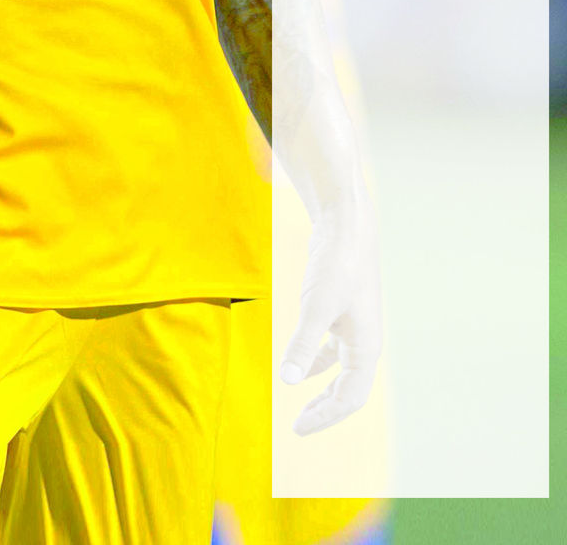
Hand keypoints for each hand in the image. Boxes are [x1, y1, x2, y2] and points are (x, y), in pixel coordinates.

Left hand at [281, 191, 382, 433]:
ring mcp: (355, 327)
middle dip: (325, 410)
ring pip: (341, 372)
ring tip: (302, 407)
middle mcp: (364, 341)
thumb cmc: (337, 264)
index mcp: (366, 347)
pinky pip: (333, 350)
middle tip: (298, 427)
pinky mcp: (342, 312)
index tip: (298, 429)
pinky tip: (302, 369)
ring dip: (323, 390)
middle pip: (349, 391)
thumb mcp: (316, 307)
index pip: (350, 399)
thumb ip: (302, 344)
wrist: (347, 225)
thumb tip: (289, 381)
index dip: (326, 417)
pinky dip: (318, 363)